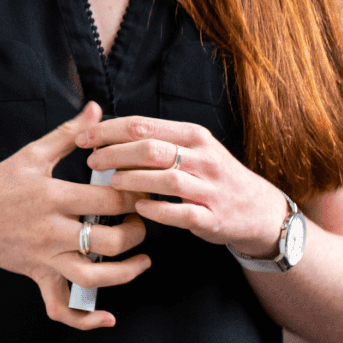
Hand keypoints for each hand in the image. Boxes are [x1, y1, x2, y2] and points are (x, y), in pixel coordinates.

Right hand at [0, 101, 150, 327]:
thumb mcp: (31, 154)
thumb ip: (68, 133)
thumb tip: (96, 109)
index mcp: (52, 196)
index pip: (107, 201)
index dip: (134, 195)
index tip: (144, 187)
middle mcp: (51, 231)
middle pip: (109, 242)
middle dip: (137, 232)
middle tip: (144, 219)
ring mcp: (45, 258)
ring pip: (94, 278)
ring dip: (126, 273)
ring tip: (142, 259)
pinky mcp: (38, 277)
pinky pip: (62, 308)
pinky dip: (85, 320)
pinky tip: (108, 317)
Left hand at [76, 115, 290, 257]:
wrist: (258, 210)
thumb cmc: (212, 175)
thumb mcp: (192, 148)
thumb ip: (157, 139)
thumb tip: (108, 132)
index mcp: (192, 135)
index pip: (143, 125)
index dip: (109, 130)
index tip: (84, 137)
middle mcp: (202, 157)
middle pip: (150, 148)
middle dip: (115, 153)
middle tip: (91, 161)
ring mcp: (209, 187)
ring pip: (165, 178)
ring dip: (132, 179)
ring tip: (110, 182)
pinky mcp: (212, 216)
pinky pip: (181, 212)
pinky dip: (157, 209)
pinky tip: (138, 207)